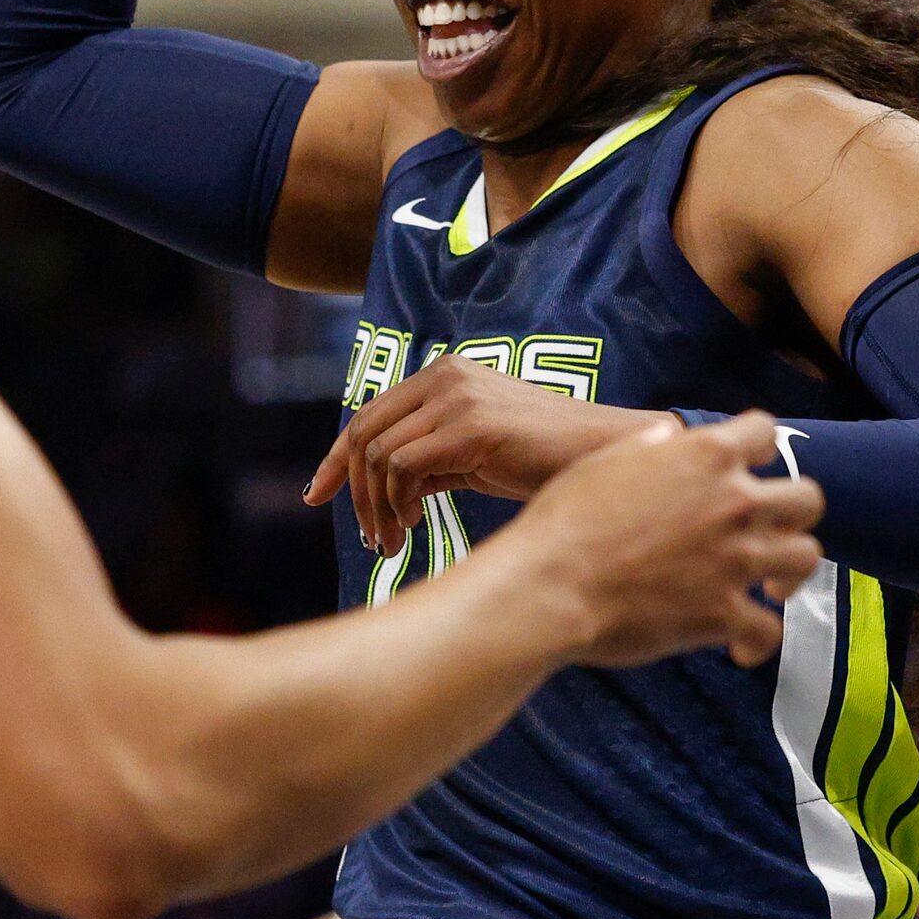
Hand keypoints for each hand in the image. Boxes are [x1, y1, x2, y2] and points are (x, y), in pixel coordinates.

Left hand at [307, 353, 652, 555]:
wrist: (602, 455)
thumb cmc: (542, 459)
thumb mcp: (472, 456)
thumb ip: (428, 459)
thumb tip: (382, 488)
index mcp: (444, 375)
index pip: (369, 414)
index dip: (337, 458)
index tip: (317, 494)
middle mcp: (445, 377)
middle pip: (364, 432)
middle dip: (353, 490)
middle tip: (368, 537)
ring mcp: (457, 398)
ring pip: (378, 453)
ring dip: (377, 507)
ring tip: (393, 543)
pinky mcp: (470, 427)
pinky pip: (404, 467)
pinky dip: (397, 505)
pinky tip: (413, 529)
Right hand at [509, 411, 824, 668]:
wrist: (551, 585)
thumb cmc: (566, 520)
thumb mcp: (606, 459)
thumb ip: (650, 444)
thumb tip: (667, 435)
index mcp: (707, 455)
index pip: (766, 432)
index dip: (760, 448)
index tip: (752, 466)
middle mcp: (734, 502)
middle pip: (806, 499)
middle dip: (794, 513)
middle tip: (773, 529)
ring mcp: (736, 559)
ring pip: (806, 559)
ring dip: (790, 571)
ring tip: (770, 585)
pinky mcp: (724, 615)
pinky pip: (769, 630)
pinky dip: (757, 639)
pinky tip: (739, 644)